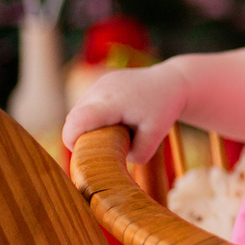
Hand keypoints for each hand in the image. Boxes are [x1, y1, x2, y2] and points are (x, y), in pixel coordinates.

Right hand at [61, 62, 186, 163]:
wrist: (172, 82)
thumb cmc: (164, 109)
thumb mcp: (156, 136)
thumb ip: (137, 154)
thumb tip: (115, 162)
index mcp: (113, 101)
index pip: (77, 120)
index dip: (72, 139)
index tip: (82, 153)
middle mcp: (102, 88)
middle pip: (74, 117)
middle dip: (80, 135)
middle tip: (101, 146)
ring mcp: (100, 83)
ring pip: (79, 109)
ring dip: (87, 125)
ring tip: (112, 131)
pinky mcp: (101, 82)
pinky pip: (87, 103)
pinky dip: (93, 115)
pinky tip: (113, 120)